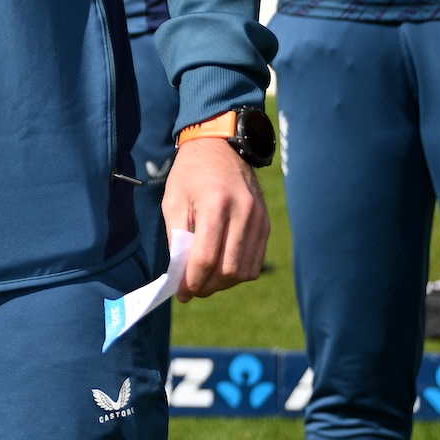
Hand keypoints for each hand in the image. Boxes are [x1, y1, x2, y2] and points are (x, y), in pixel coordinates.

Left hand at [163, 137, 269, 300]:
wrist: (221, 146)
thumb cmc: (190, 173)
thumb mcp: (173, 200)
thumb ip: (176, 237)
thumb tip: (180, 273)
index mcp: (215, 204)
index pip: (206, 257)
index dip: (192, 281)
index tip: (182, 293)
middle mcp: (242, 213)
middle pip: (228, 269)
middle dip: (208, 286)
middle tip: (192, 289)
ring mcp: (258, 219)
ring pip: (245, 270)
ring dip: (224, 283)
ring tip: (205, 281)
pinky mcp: (266, 223)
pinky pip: (256, 261)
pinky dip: (239, 272)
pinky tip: (222, 269)